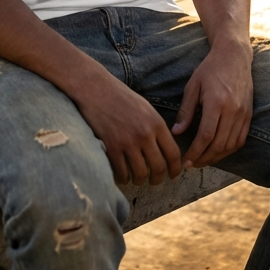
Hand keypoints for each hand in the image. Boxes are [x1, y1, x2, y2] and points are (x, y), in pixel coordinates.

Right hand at [74, 68, 182, 185]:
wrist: (95, 88)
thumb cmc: (119, 96)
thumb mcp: (144, 107)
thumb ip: (155, 127)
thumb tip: (164, 148)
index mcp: (156, 122)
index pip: (173, 153)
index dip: (175, 169)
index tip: (173, 175)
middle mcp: (144, 134)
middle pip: (159, 167)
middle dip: (158, 179)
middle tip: (155, 181)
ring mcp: (127, 141)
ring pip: (140, 173)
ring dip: (139, 180)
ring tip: (137, 179)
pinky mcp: (111, 146)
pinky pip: (121, 172)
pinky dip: (123, 178)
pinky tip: (122, 176)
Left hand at [173, 40, 253, 168]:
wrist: (234, 56)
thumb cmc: (210, 69)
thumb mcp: (192, 86)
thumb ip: (185, 111)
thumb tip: (176, 133)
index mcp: (216, 102)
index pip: (206, 136)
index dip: (195, 152)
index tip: (186, 161)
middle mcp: (232, 110)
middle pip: (219, 145)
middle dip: (204, 159)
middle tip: (192, 165)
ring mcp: (243, 113)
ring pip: (231, 145)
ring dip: (217, 157)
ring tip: (203, 160)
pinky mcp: (249, 114)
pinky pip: (241, 139)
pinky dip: (229, 149)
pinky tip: (218, 152)